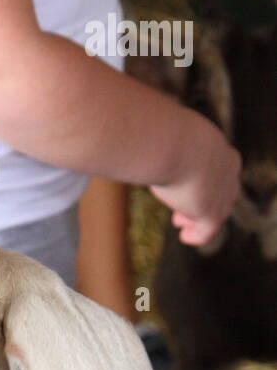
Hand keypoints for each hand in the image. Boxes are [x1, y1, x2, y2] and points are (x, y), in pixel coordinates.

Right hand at [151, 114, 241, 245]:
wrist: (171, 144)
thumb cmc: (163, 133)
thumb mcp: (170, 133)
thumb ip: (165, 142)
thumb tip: (141, 139)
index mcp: (218, 148)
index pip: (220, 167)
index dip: (206, 178)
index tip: (187, 185)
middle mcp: (227, 171)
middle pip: (222, 191)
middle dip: (205, 200)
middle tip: (183, 208)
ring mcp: (222, 194)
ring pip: (217, 211)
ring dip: (199, 218)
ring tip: (180, 223)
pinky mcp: (211, 213)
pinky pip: (208, 230)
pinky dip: (197, 235)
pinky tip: (185, 237)